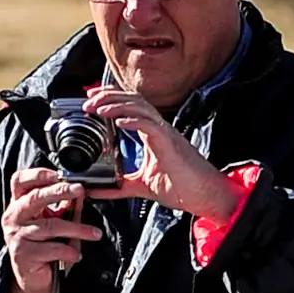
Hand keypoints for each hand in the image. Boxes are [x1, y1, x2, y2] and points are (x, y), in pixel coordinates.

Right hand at [1, 167, 101, 292]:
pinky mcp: (22, 253)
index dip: (38, 175)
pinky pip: (51, 248)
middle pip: (36, 198)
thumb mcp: (52, 221)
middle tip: (80, 190)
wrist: (31, 278)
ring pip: (50, 226)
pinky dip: (68, 251)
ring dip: (77, 229)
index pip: (20, 181)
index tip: (58, 175)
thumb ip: (64, 207)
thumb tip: (81, 193)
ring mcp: (16, 235)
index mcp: (19, 204)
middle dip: (60, 192)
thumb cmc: (42, 245)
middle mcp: (14, 216)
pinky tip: (76, 254)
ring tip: (94, 233)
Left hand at [79, 84, 237, 218]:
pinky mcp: (170, 143)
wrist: (205, 196)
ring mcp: (165, 133)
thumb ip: (120, 186)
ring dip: (117, 105)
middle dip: (109, 97)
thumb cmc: (181, 188)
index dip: (111, 99)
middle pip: (132, 101)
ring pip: (140, 108)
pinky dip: (134, 120)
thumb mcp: (141, 186)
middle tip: (87, 100)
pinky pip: (150, 125)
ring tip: (98, 107)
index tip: (91, 100)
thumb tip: (97, 190)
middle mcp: (158, 129)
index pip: (130, 108)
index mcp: (152, 135)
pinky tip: (119, 121)